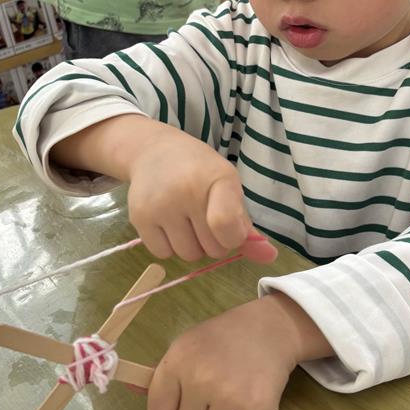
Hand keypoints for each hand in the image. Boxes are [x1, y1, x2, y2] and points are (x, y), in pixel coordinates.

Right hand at [128, 129, 252, 261]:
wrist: (153, 151)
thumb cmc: (198, 170)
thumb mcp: (228, 186)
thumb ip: (246, 225)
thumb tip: (270, 258)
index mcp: (218, 178)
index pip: (227, 227)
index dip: (233, 238)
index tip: (230, 228)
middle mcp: (186, 191)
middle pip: (211, 249)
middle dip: (213, 241)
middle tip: (204, 217)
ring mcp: (160, 205)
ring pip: (188, 255)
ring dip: (191, 246)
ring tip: (186, 220)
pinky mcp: (139, 217)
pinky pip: (163, 254)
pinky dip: (169, 246)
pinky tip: (168, 223)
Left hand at [147, 296, 301, 409]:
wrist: (269, 329)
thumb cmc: (222, 339)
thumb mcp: (187, 345)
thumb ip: (164, 376)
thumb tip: (138, 397)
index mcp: (178, 361)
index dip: (172, 407)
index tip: (185, 395)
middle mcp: (201, 379)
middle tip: (217, 389)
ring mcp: (230, 395)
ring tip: (235, 391)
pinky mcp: (258, 408)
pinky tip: (249, 403)